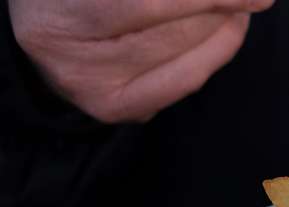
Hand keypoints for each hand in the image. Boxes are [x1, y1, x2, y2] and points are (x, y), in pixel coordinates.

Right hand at [9, 0, 274, 122]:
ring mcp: (97, 96)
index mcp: (59, 16)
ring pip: (188, 60)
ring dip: (224, 26)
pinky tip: (228, 25)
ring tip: (236, 4)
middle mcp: (73, 63)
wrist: (49, 24)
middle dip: (220, 8)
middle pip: (174, 32)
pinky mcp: (123, 111)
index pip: (148, 6)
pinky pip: (186, 80)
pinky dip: (215, 50)